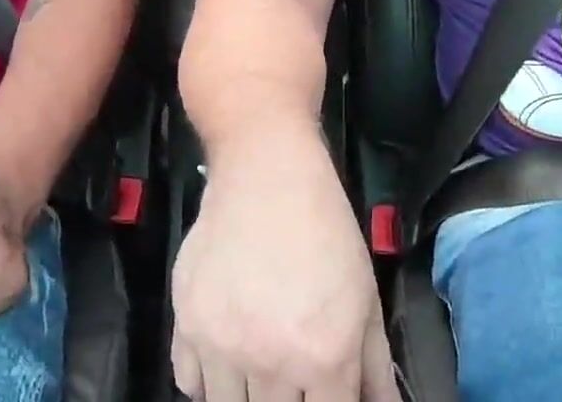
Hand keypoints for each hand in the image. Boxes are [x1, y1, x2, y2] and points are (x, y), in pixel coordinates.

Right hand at [170, 130, 402, 401]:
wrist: (267, 181)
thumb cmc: (327, 236)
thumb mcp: (367, 301)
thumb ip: (375, 368)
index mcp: (324, 361)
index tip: (324, 392)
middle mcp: (270, 365)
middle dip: (288, 401)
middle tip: (293, 380)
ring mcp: (221, 349)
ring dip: (248, 397)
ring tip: (261, 374)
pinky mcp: (186, 327)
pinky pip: (189, 382)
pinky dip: (208, 383)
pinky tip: (226, 363)